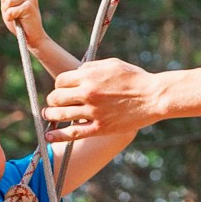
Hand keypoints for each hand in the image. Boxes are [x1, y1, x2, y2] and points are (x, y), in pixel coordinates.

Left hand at [0, 0, 46, 43]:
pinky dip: (9, 17)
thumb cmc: (20, 22)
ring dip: (7, 11)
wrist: (31, 37)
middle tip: (10, 10)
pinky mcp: (29, 7)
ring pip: (9, 0)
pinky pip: (11, 10)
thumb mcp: (9, 5)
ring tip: (14, 16)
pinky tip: (16, 20)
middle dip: (4, 1)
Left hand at [42, 57, 160, 138]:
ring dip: (50, 115)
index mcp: (89, 77)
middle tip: (54, 102)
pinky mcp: (99, 128)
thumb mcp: (112, 64)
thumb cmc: (135, 78)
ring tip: (48, 116)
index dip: (59, 85)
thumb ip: (90, 67)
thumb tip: (76, 73)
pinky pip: (72, 133)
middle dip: (53, 100)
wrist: (153, 97)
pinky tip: (48, 137)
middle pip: (56, 97)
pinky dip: (58, 136)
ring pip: (60, 115)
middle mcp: (88, 94)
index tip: (62, 89)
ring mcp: (92, 112)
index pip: (60, 81)